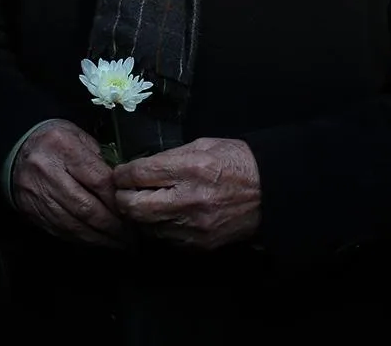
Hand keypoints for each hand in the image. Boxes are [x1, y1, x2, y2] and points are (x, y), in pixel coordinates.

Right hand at [10, 119, 124, 246]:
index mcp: (65, 149)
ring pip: (73, 224)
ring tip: (116, 242)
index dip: (117, 201)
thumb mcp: (78, 136)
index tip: (132, 211)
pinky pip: (60, 230)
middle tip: (129, 235)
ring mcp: (38, 195)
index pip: (98, 181)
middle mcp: (49, 173)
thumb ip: (99, 159)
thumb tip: (121, 186)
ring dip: (98, 237)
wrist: (15, 148)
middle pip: (86, 208)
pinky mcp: (32, 211)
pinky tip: (94, 240)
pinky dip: (80, 238)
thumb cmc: (53, 141)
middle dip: (112, 226)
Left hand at [113, 137, 260, 249]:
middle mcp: (190, 199)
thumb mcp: (204, 146)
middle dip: (122, 198)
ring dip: (138, 215)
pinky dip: (157, 228)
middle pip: (134, 206)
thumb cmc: (238, 162)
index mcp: (191, 168)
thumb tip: (141, 168)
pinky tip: (163, 216)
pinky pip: (165, 239)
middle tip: (122, 191)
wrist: (271, 192)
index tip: (119, 173)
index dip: (122, 174)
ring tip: (141, 204)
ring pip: (145, 226)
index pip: (139, 174)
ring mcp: (194, 226)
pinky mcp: (199, 244)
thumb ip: (170, 157)